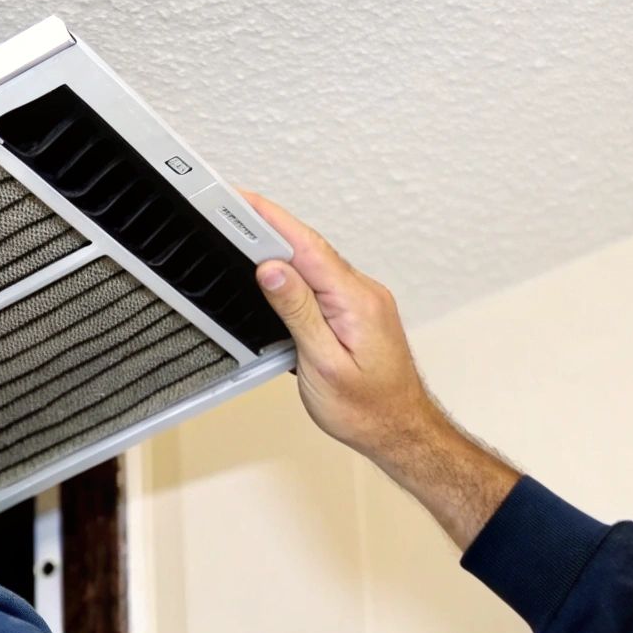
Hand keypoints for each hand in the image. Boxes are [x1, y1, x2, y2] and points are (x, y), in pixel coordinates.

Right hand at [241, 191, 518, 547]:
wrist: (400, 432)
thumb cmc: (367, 409)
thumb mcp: (323, 364)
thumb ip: (298, 313)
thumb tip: (274, 271)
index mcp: (356, 301)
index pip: (306, 247)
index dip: (271, 219)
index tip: (242, 200)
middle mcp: (364, 293)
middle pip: (309, 249)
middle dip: (270, 228)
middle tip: (232, 213)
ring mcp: (363, 301)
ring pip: (316, 264)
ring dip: (281, 250)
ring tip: (246, 238)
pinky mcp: (358, 313)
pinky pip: (323, 281)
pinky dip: (296, 273)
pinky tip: (278, 275)